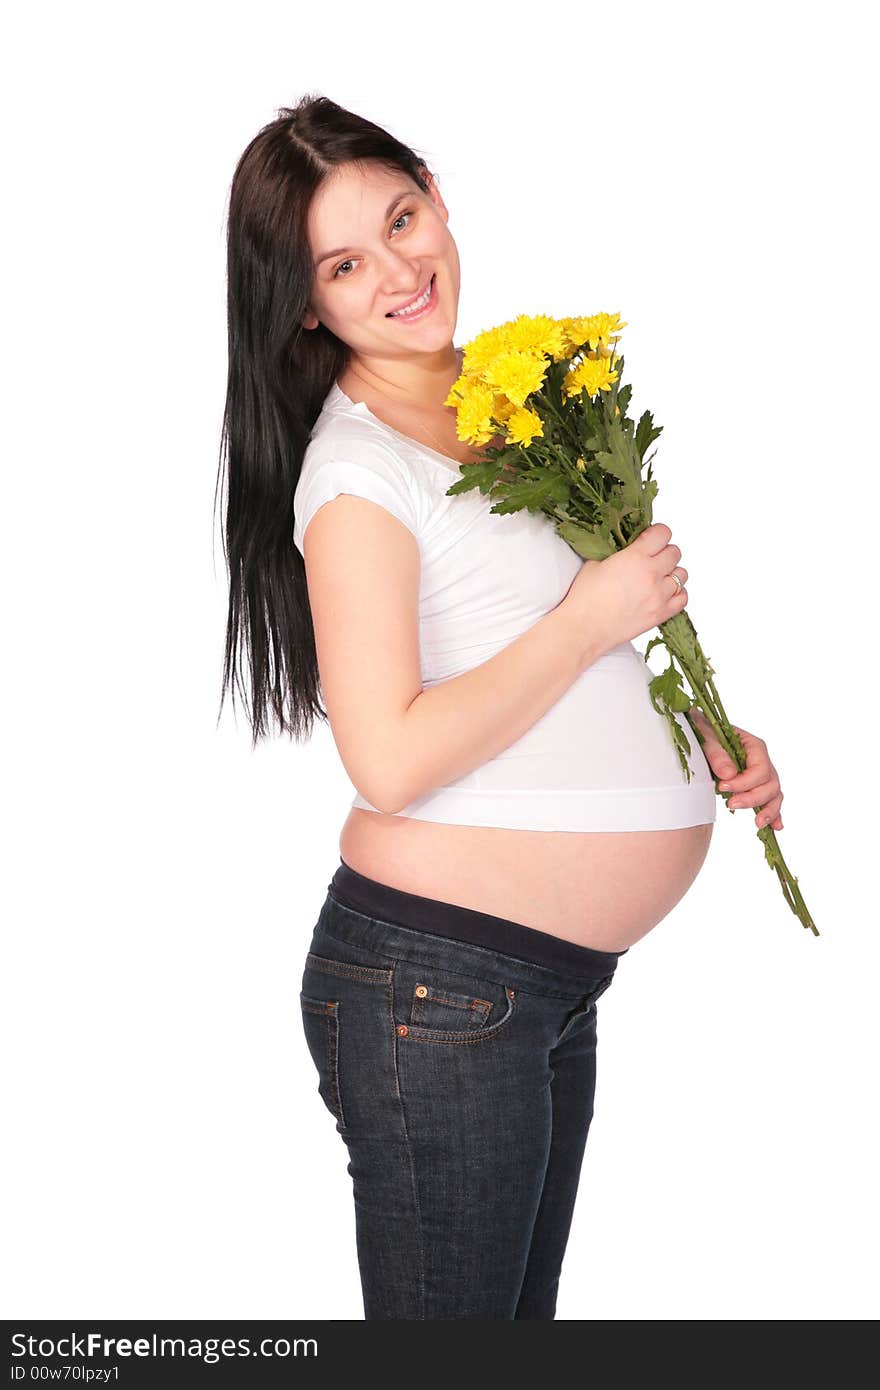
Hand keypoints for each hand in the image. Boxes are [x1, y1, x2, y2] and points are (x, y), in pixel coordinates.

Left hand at [688, 711, 783, 831]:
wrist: (697, 732)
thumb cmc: (703, 731)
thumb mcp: (706, 736)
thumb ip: (716, 753)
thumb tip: (729, 774)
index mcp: (753, 746)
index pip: (760, 769)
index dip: (745, 782)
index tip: (723, 786)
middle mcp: (761, 760)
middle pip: (770, 784)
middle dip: (753, 798)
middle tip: (731, 804)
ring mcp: (759, 775)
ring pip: (774, 794)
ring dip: (768, 810)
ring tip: (757, 823)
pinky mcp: (753, 786)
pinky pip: (770, 800)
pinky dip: (774, 813)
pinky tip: (775, 826)